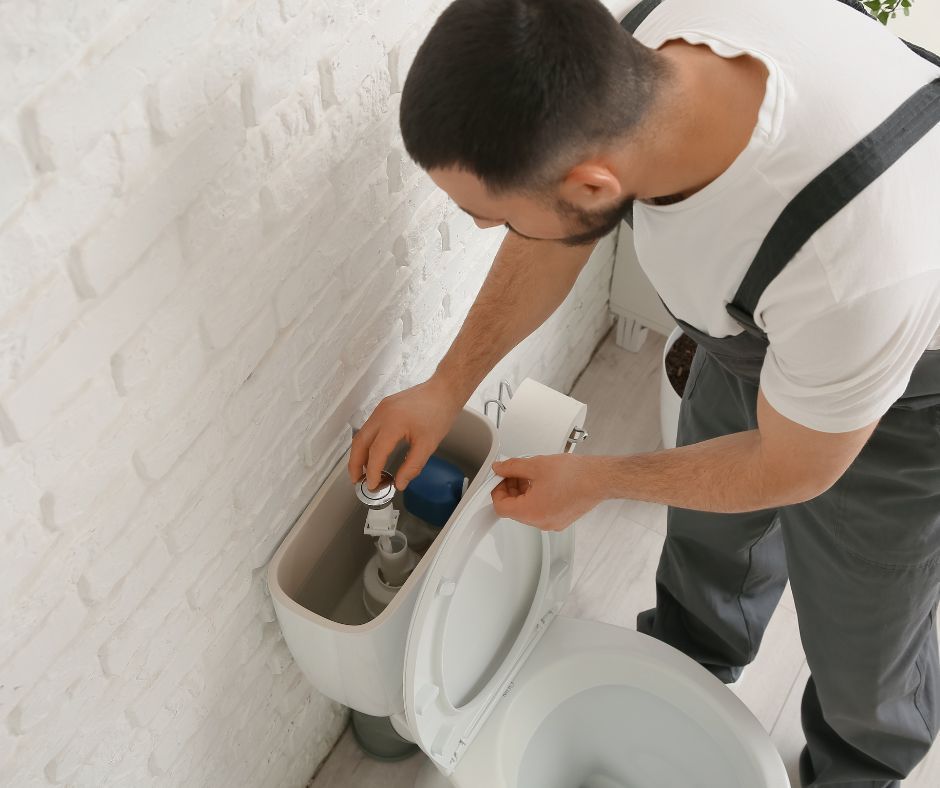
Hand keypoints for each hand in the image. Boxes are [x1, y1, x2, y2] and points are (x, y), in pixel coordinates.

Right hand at [347, 376, 464, 491]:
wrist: (444, 390)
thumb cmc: (439, 412)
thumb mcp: (428, 445)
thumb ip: (412, 467)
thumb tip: (400, 483)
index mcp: (393, 423)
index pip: (375, 453)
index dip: (372, 472)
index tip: (372, 485)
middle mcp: (382, 414)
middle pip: (359, 443)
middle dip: (355, 464)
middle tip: (357, 481)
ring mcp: (381, 409)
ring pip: (362, 435)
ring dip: (360, 454)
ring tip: (364, 471)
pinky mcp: (384, 407)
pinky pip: (369, 427)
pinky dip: (367, 443)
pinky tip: (374, 453)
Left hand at [490, 453, 605, 530]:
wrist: (600, 479)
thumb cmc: (575, 475)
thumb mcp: (535, 465)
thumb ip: (512, 467)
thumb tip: (500, 468)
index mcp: (531, 512)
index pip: (501, 507)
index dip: (496, 491)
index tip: (499, 479)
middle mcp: (541, 523)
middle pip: (514, 510)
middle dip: (511, 490)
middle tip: (514, 473)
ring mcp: (552, 523)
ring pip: (528, 510)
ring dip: (524, 493)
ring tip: (530, 474)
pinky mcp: (561, 520)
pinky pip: (541, 511)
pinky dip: (536, 498)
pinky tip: (542, 482)